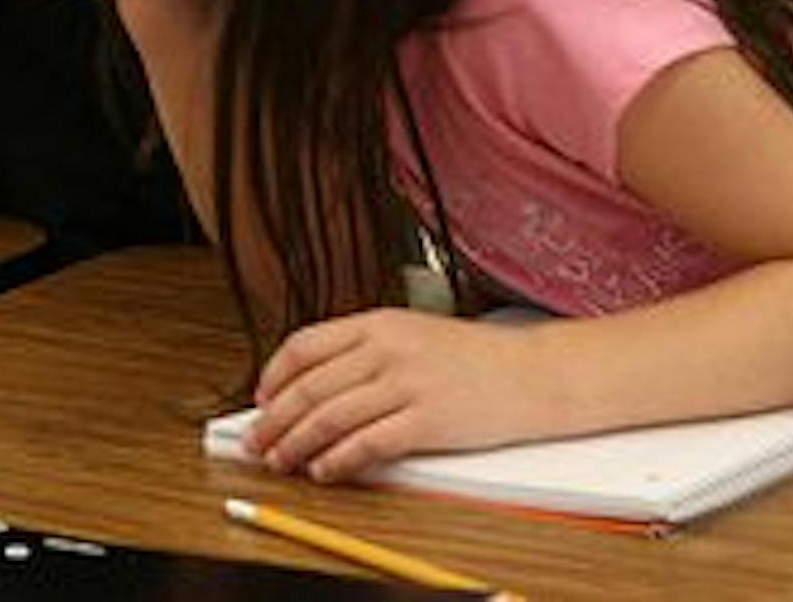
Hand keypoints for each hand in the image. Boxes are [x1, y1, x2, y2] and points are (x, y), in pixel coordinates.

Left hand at [246, 309, 550, 479]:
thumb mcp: (413, 333)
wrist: (535, 374)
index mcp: (378, 322)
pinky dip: (337, 460)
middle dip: (274, 419)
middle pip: (310, 386)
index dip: (273, 377)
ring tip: (282, 461)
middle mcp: (387, 349)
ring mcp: (407, 384)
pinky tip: (324, 470)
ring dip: (296, 444)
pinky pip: (367, 444)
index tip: (261, 400)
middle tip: (257, 441)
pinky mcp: (427, 421)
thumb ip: (366, 349)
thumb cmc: (477, 358)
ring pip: (330, 417)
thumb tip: (315, 381)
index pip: (304, 346)